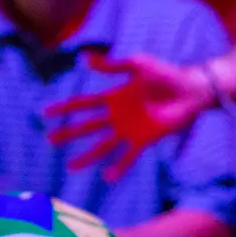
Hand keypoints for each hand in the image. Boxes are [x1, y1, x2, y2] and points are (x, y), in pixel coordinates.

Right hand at [43, 53, 215, 179]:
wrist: (191, 88)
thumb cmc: (166, 74)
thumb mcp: (137, 64)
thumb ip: (112, 65)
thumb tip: (85, 59)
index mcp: (114, 96)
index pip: (83, 104)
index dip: (64, 108)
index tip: (44, 112)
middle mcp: (118, 115)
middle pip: (87, 126)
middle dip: (68, 133)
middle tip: (49, 140)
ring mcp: (130, 129)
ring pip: (103, 145)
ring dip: (87, 156)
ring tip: (71, 167)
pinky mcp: (144, 139)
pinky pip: (128, 155)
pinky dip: (119, 166)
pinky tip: (107, 177)